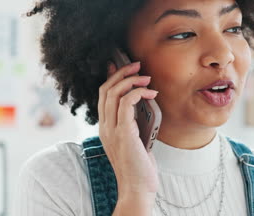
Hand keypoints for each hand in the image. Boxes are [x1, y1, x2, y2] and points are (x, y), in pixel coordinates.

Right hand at [98, 61, 158, 199]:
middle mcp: (104, 127)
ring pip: (113, 93)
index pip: (102, 95)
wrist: (137, 188)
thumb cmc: (139, 166)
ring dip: (130, 80)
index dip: (111, 78)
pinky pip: (126, 103)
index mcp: (105, 127)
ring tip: (146, 77)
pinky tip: (150, 93)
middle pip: (105, 90)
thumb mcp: (135, 139)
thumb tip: (140, 103)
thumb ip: (133, 123)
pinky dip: (138, 93)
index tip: (120, 65)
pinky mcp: (123, 133)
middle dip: (121, 73)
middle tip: (136, 65)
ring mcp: (111, 130)